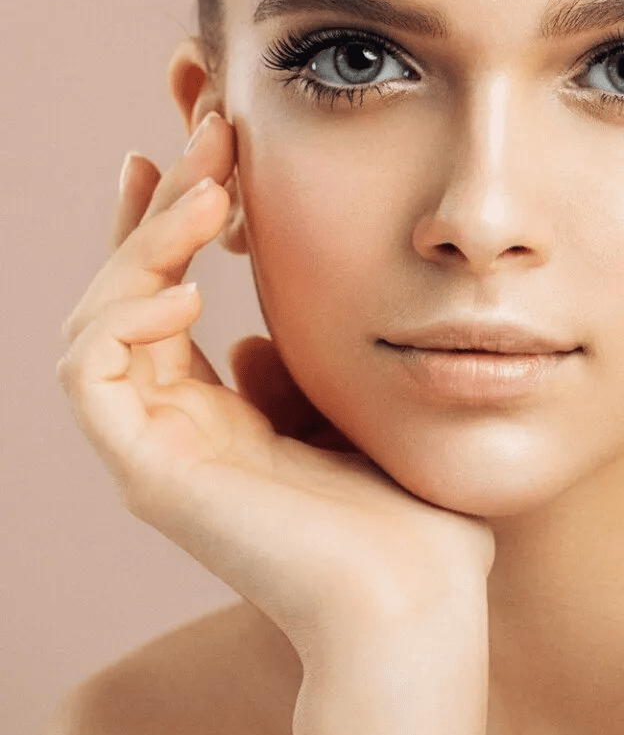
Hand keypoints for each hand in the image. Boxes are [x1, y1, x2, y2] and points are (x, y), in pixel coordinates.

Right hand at [57, 113, 493, 661]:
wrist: (419, 604)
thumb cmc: (416, 523)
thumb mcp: (360, 418)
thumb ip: (302, 375)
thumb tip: (254, 338)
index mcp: (222, 419)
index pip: (168, 298)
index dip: (175, 220)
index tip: (208, 145)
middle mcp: (176, 431)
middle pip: (129, 292)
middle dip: (163, 203)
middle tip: (206, 130)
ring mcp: (157, 452)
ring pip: (99, 318)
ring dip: (145, 242)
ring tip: (206, 189)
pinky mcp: (150, 473)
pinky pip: (93, 373)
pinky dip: (123, 315)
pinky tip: (185, 282)